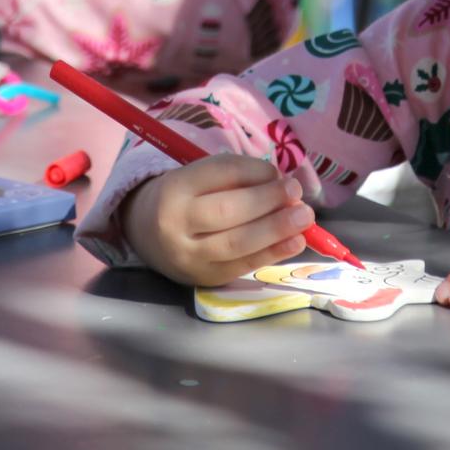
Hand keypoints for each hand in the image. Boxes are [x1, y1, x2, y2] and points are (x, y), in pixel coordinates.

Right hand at [119, 154, 314, 287]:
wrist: (145, 234)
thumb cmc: (184, 198)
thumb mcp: (197, 178)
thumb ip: (235, 179)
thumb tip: (280, 185)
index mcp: (175, 188)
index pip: (219, 174)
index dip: (254, 172)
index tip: (278, 172)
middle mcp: (177, 224)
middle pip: (227, 211)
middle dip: (267, 201)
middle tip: (296, 193)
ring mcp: (190, 256)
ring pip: (237, 242)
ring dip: (276, 229)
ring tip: (304, 218)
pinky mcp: (205, 278)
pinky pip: (243, 265)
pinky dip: (273, 253)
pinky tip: (295, 242)